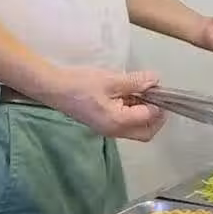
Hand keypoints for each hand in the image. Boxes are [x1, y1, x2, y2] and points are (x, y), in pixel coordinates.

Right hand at [39, 67, 165, 141]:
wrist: (54, 89)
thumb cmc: (80, 84)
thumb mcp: (111, 80)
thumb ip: (135, 82)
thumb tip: (155, 80)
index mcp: (119, 122)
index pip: (149, 117)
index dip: (158, 103)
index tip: (158, 88)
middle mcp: (116, 131)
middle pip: (146, 133)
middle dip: (156, 117)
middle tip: (156, 97)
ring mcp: (109, 130)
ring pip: (136, 130)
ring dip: (144, 114)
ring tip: (142, 93)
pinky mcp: (104, 124)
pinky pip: (125, 124)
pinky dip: (133, 113)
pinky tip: (130, 96)